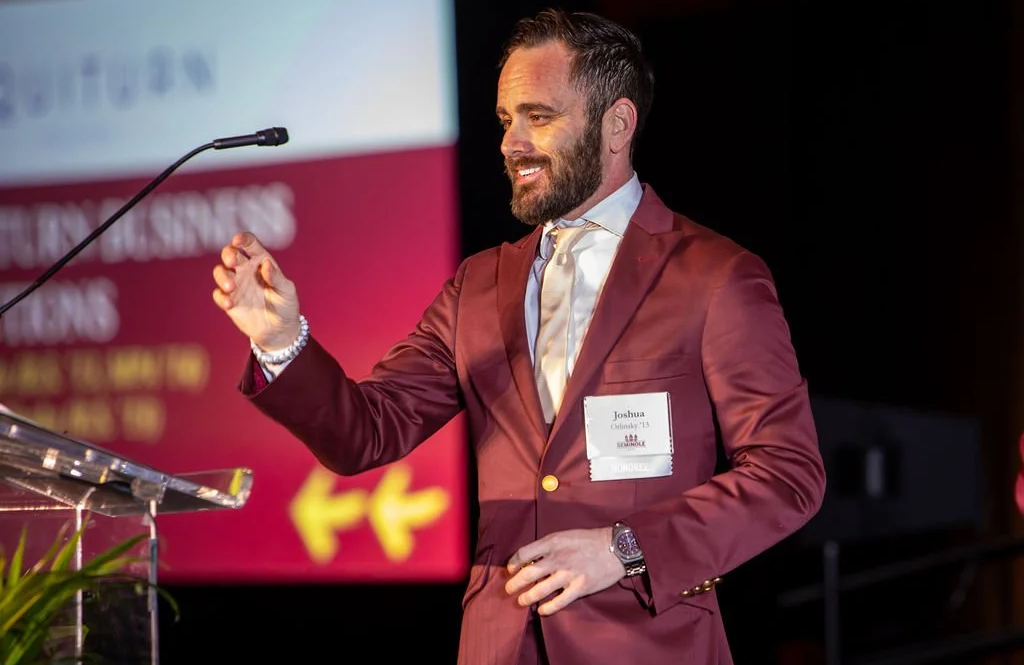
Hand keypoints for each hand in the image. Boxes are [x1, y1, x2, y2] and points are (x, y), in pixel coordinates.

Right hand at [212, 232, 300, 349]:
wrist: (279, 331)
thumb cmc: (286, 306)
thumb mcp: (286, 291)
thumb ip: (276, 277)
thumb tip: (265, 263)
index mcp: (261, 262)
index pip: (249, 244)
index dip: (243, 239)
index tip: (238, 240)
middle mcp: (246, 270)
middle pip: (230, 253)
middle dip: (228, 254)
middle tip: (233, 262)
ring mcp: (236, 285)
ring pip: (220, 272)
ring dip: (222, 276)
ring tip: (231, 287)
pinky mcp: (229, 301)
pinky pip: (218, 295)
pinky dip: (221, 297)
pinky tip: (230, 304)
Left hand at [505, 527, 622, 615]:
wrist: (616, 547)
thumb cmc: (589, 539)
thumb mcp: (565, 535)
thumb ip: (548, 545)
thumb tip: (530, 558)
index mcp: (552, 542)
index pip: (523, 554)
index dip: (513, 563)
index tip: (510, 570)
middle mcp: (557, 558)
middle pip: (527, 574)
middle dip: (514, 584)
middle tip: (508, 590)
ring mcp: (568, 574)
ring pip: (539, 590)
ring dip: (527, 597)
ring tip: (521, 601)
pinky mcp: (579, 587)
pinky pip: (559, 602)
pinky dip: (547, 608)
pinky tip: (541, 610)